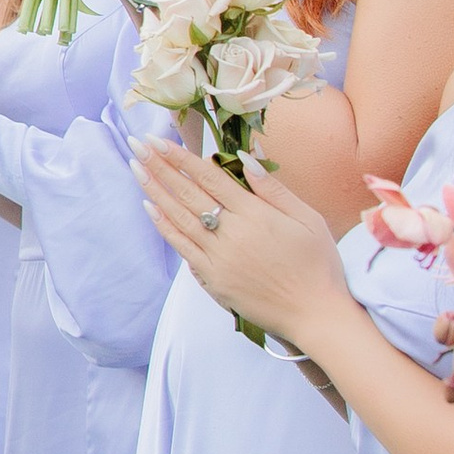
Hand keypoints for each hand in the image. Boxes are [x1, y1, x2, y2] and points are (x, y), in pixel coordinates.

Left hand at [132, 139, 349, 343]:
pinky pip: (182, 247)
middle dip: (160, 166)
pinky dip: (164, 225)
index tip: (159, 140)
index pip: (210, 177)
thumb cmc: (318, 264)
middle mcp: (232, 233)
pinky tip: (149, 207)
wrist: (314, 313)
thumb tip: (244, 157)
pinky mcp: (212, 278)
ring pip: (179, 217)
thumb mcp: (307, 218)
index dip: (182, 157)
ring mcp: (218, 257)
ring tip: (136, 168)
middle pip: (188, 193)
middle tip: (137, 144)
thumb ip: (273, 188)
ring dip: (155, 190)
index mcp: (255, 214)